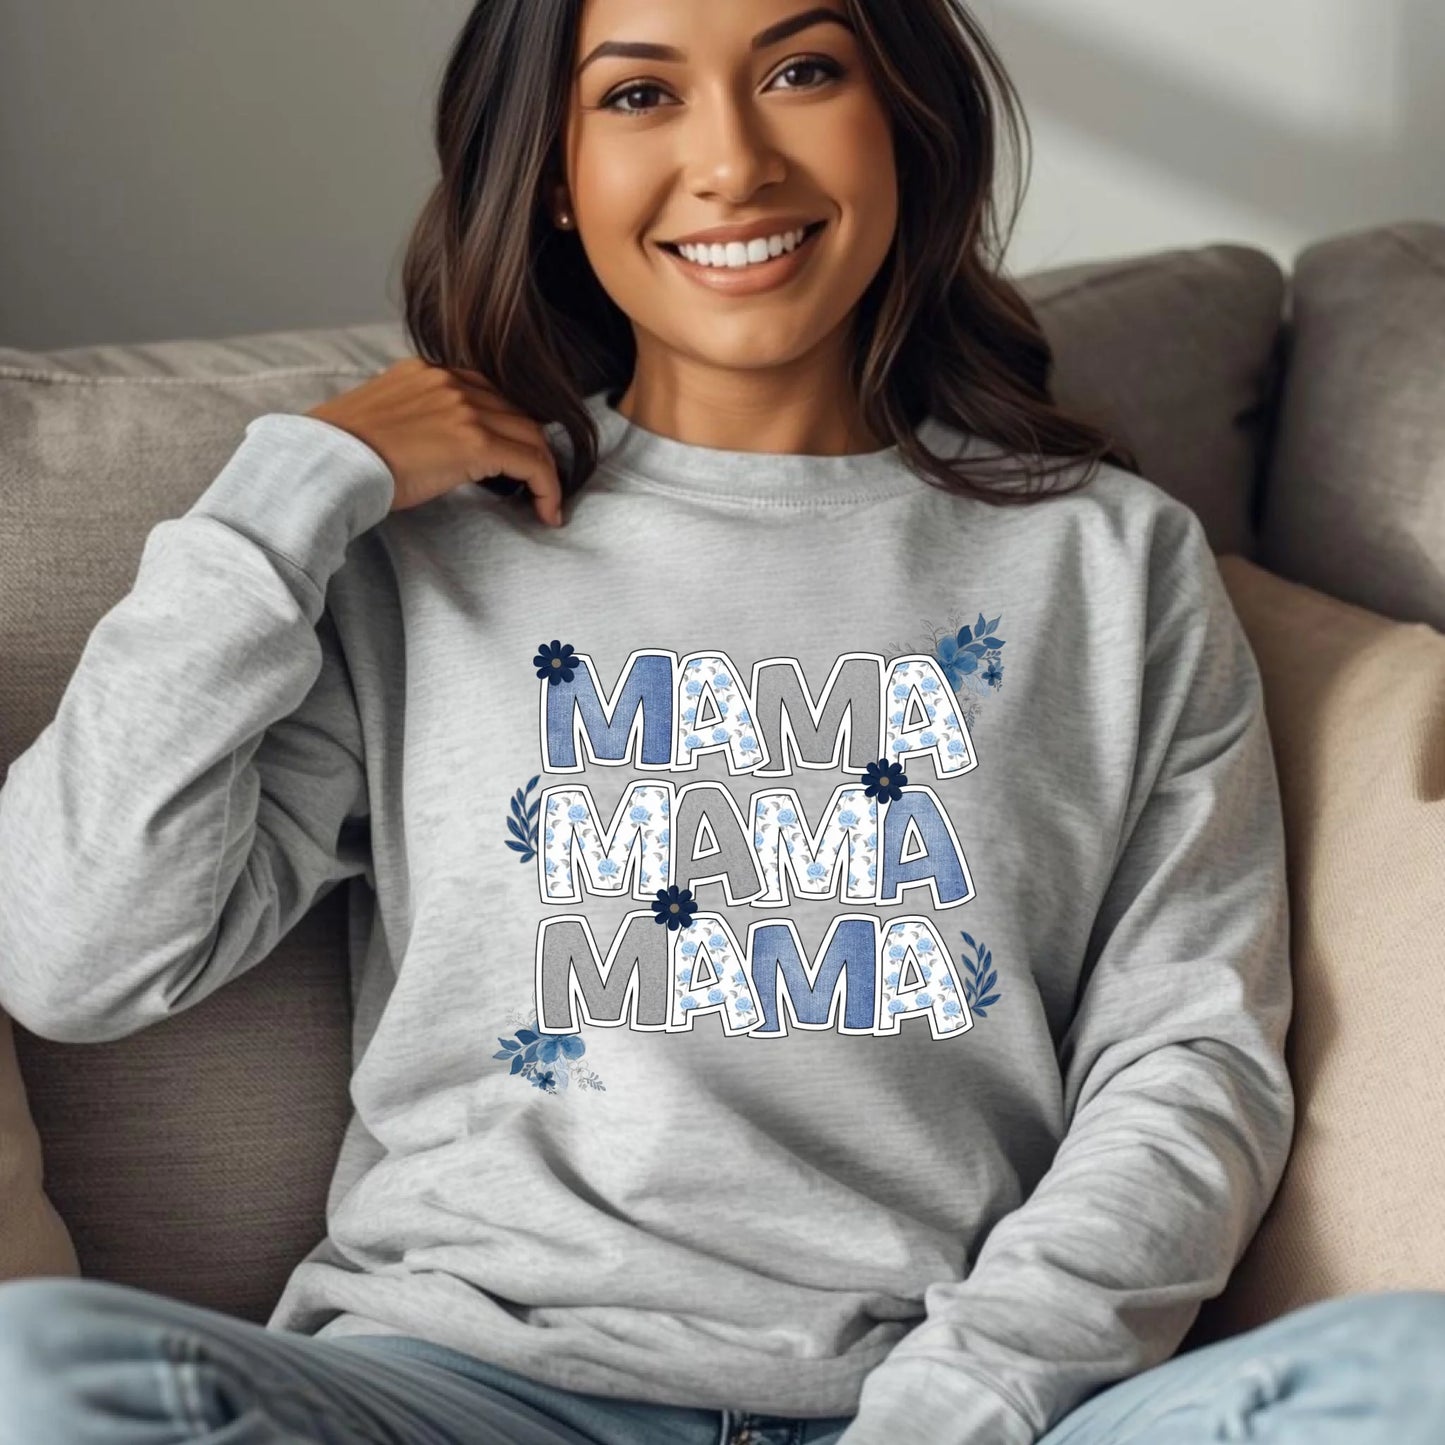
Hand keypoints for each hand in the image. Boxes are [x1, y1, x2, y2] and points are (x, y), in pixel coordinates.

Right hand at [305, 356, 564, 524]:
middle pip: (517, 413)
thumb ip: (417, 419)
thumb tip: (439, 448)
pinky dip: (548, 488)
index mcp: (427, 372)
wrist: (326, 463)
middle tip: (539, 483)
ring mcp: (465, 408)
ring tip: (547, 502)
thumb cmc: (341, 454)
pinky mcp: (475, 441)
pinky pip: (533, 463)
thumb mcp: (382, 419)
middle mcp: (450, 381)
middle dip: (534, 449)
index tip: (516, 456)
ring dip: (546, 472)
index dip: (510, 427)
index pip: (490, 393)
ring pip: (532, 436)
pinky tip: (547, 512)